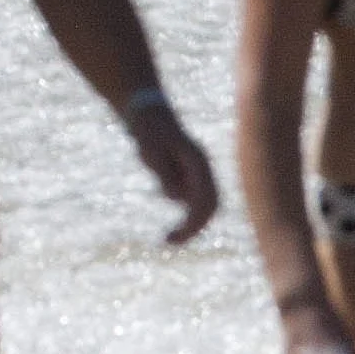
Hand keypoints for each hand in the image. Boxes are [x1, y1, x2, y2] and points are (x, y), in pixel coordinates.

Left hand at [126, 100, 219, 244]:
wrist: (145, 112)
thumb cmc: (148, 130)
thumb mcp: (151, 151)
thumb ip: (164, 174)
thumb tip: (177, 199)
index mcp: (199, 164)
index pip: (205, 201)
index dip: (194, 223)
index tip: (176, 237)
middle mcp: (202, 170)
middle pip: (209, 206)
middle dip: (194, 226)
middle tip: (170, 241)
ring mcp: (196, 172)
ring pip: (198, 202)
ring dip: (188, 217)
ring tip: (166, 221)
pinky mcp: (186, 173)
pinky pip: (187, 196)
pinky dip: (179, 204)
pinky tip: (160, 186)